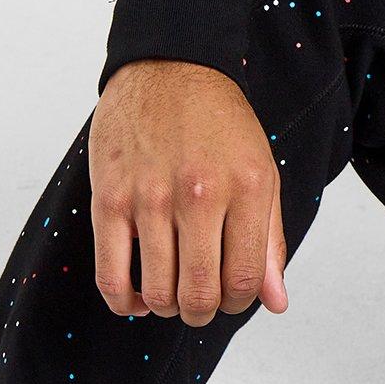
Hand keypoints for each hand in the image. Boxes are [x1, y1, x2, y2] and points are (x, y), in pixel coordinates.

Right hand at [88, 59, 288, 326]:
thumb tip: (276, 302)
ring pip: (157, 291)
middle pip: (200, 293)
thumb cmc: (220, 126)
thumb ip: (269, 242)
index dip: (238, 304)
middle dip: (202, 313)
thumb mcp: (262, 175)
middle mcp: (200, 194)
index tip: (230, 298)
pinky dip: (123, 301)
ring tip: (170, 296)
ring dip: (166, 307)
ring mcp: (150, 197)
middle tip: (200, 305)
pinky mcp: (108, 199)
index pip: (245, 280)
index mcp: (247, 188)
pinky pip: (110, 274)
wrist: (170, 70)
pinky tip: (135, 298)